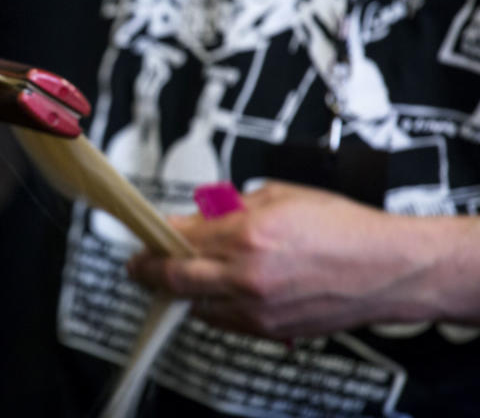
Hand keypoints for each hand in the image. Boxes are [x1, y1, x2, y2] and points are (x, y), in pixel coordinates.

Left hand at [127, 181, 442, 338]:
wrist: (388, 268)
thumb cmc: (343, 227)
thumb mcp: (280, 195)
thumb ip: (233, 206)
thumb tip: (202, 213)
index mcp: (249, 234)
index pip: (181, 236)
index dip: (157, 234)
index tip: (146, 232)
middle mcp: (248, 274)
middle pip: (175, 276)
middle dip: (148, 269)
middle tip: (136, 265)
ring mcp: (257, 307)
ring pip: (194, 303)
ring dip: (176, 290)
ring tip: (168, 277)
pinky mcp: (269, 329)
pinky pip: (221, 320)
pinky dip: (206, 306)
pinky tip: (205, 293)